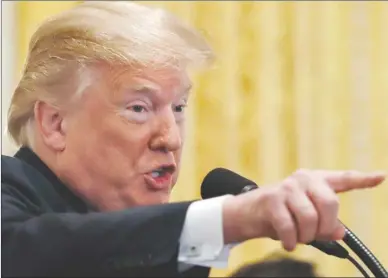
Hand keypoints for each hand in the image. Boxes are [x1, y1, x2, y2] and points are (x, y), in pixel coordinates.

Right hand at [222, 169, 384, 250]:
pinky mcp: (272, 199)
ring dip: (305, 236)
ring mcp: (287, 188)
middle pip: (330, 203)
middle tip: (316, 235)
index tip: (381, 176)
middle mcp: (304, 179)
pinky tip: (288, 242)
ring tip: (297, 238)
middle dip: (325, 226)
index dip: (363, 179)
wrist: (248, 212)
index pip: (343, 179)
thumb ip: (326, 223)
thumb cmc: (282, 213)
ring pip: (310, 218)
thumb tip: (338, 231)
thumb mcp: (306, 217)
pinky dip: (291, 241)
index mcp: (316, 180)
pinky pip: (290, 228)